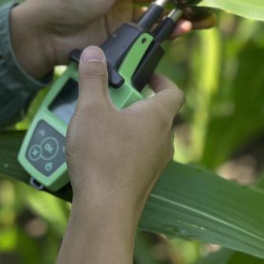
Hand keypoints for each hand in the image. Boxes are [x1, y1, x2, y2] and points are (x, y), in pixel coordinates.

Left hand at [8, 0, 215, 80]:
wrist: (41, 35)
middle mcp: (118, 1)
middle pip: (156, 3)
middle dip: (180, 5)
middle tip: (204, 7)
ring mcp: (118, 25)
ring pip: (153, 24)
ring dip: (175, 22)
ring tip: (198, 22)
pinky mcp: (117, 45)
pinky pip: (143, 41)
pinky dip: (161, 39)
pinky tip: (180, 34)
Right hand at [50, 46, 184, 263]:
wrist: (105, 211)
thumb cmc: (102, 157)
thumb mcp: (90, 109)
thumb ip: (93, 78)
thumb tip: (95, 53)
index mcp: (158, 117)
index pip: (172, 91)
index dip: (160, 79)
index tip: (142, 74)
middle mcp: (163, 141)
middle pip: (153, 113)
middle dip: (128, 103)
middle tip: (104, 99)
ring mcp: (154, 164)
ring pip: (141, 137)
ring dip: (120, 128)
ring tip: (91, 127)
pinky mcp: (141, 182)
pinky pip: (131, 158)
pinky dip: (115, 150)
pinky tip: (91, 153)